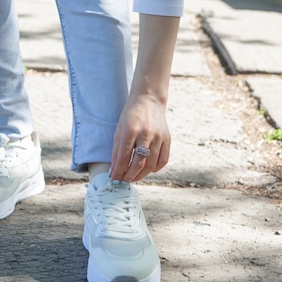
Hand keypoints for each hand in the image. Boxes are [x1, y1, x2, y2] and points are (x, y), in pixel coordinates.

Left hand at [109, 14, 179, 181]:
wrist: (149, 101)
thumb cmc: (130, 116)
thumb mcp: (118, 130)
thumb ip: (116, 151)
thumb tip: (114, 171)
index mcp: (131, 130)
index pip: (124, 157)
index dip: (118, 171)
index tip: (113, 179)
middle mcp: (146, 134)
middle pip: (138, 163)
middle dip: (129, 176)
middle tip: (123, 181)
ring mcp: (159, 137)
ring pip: (151, 165)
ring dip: (141, 175)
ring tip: (133, 178)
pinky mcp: (168, 139)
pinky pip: (162, 161)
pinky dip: (154, 169)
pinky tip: (147, 170)